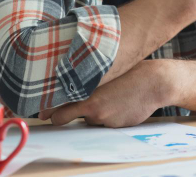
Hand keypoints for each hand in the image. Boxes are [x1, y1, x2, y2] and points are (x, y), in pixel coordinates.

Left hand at [40, 60, 169, 126]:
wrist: (154, 82)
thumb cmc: (129, 72)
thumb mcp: (104, 71)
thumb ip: (86, 80)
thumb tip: (69, 86)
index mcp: (85, 86)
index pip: (58, 102)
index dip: (48, 109)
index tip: (42, 112)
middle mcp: (90, 103)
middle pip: (65, 116)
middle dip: (61, 117)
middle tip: (54, 117)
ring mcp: (101, 116)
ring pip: (88, 119)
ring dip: (92, 113)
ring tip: (108, 99)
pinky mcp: (112, 124)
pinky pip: (103, 123)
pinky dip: (107, 117)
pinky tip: (119, 104)